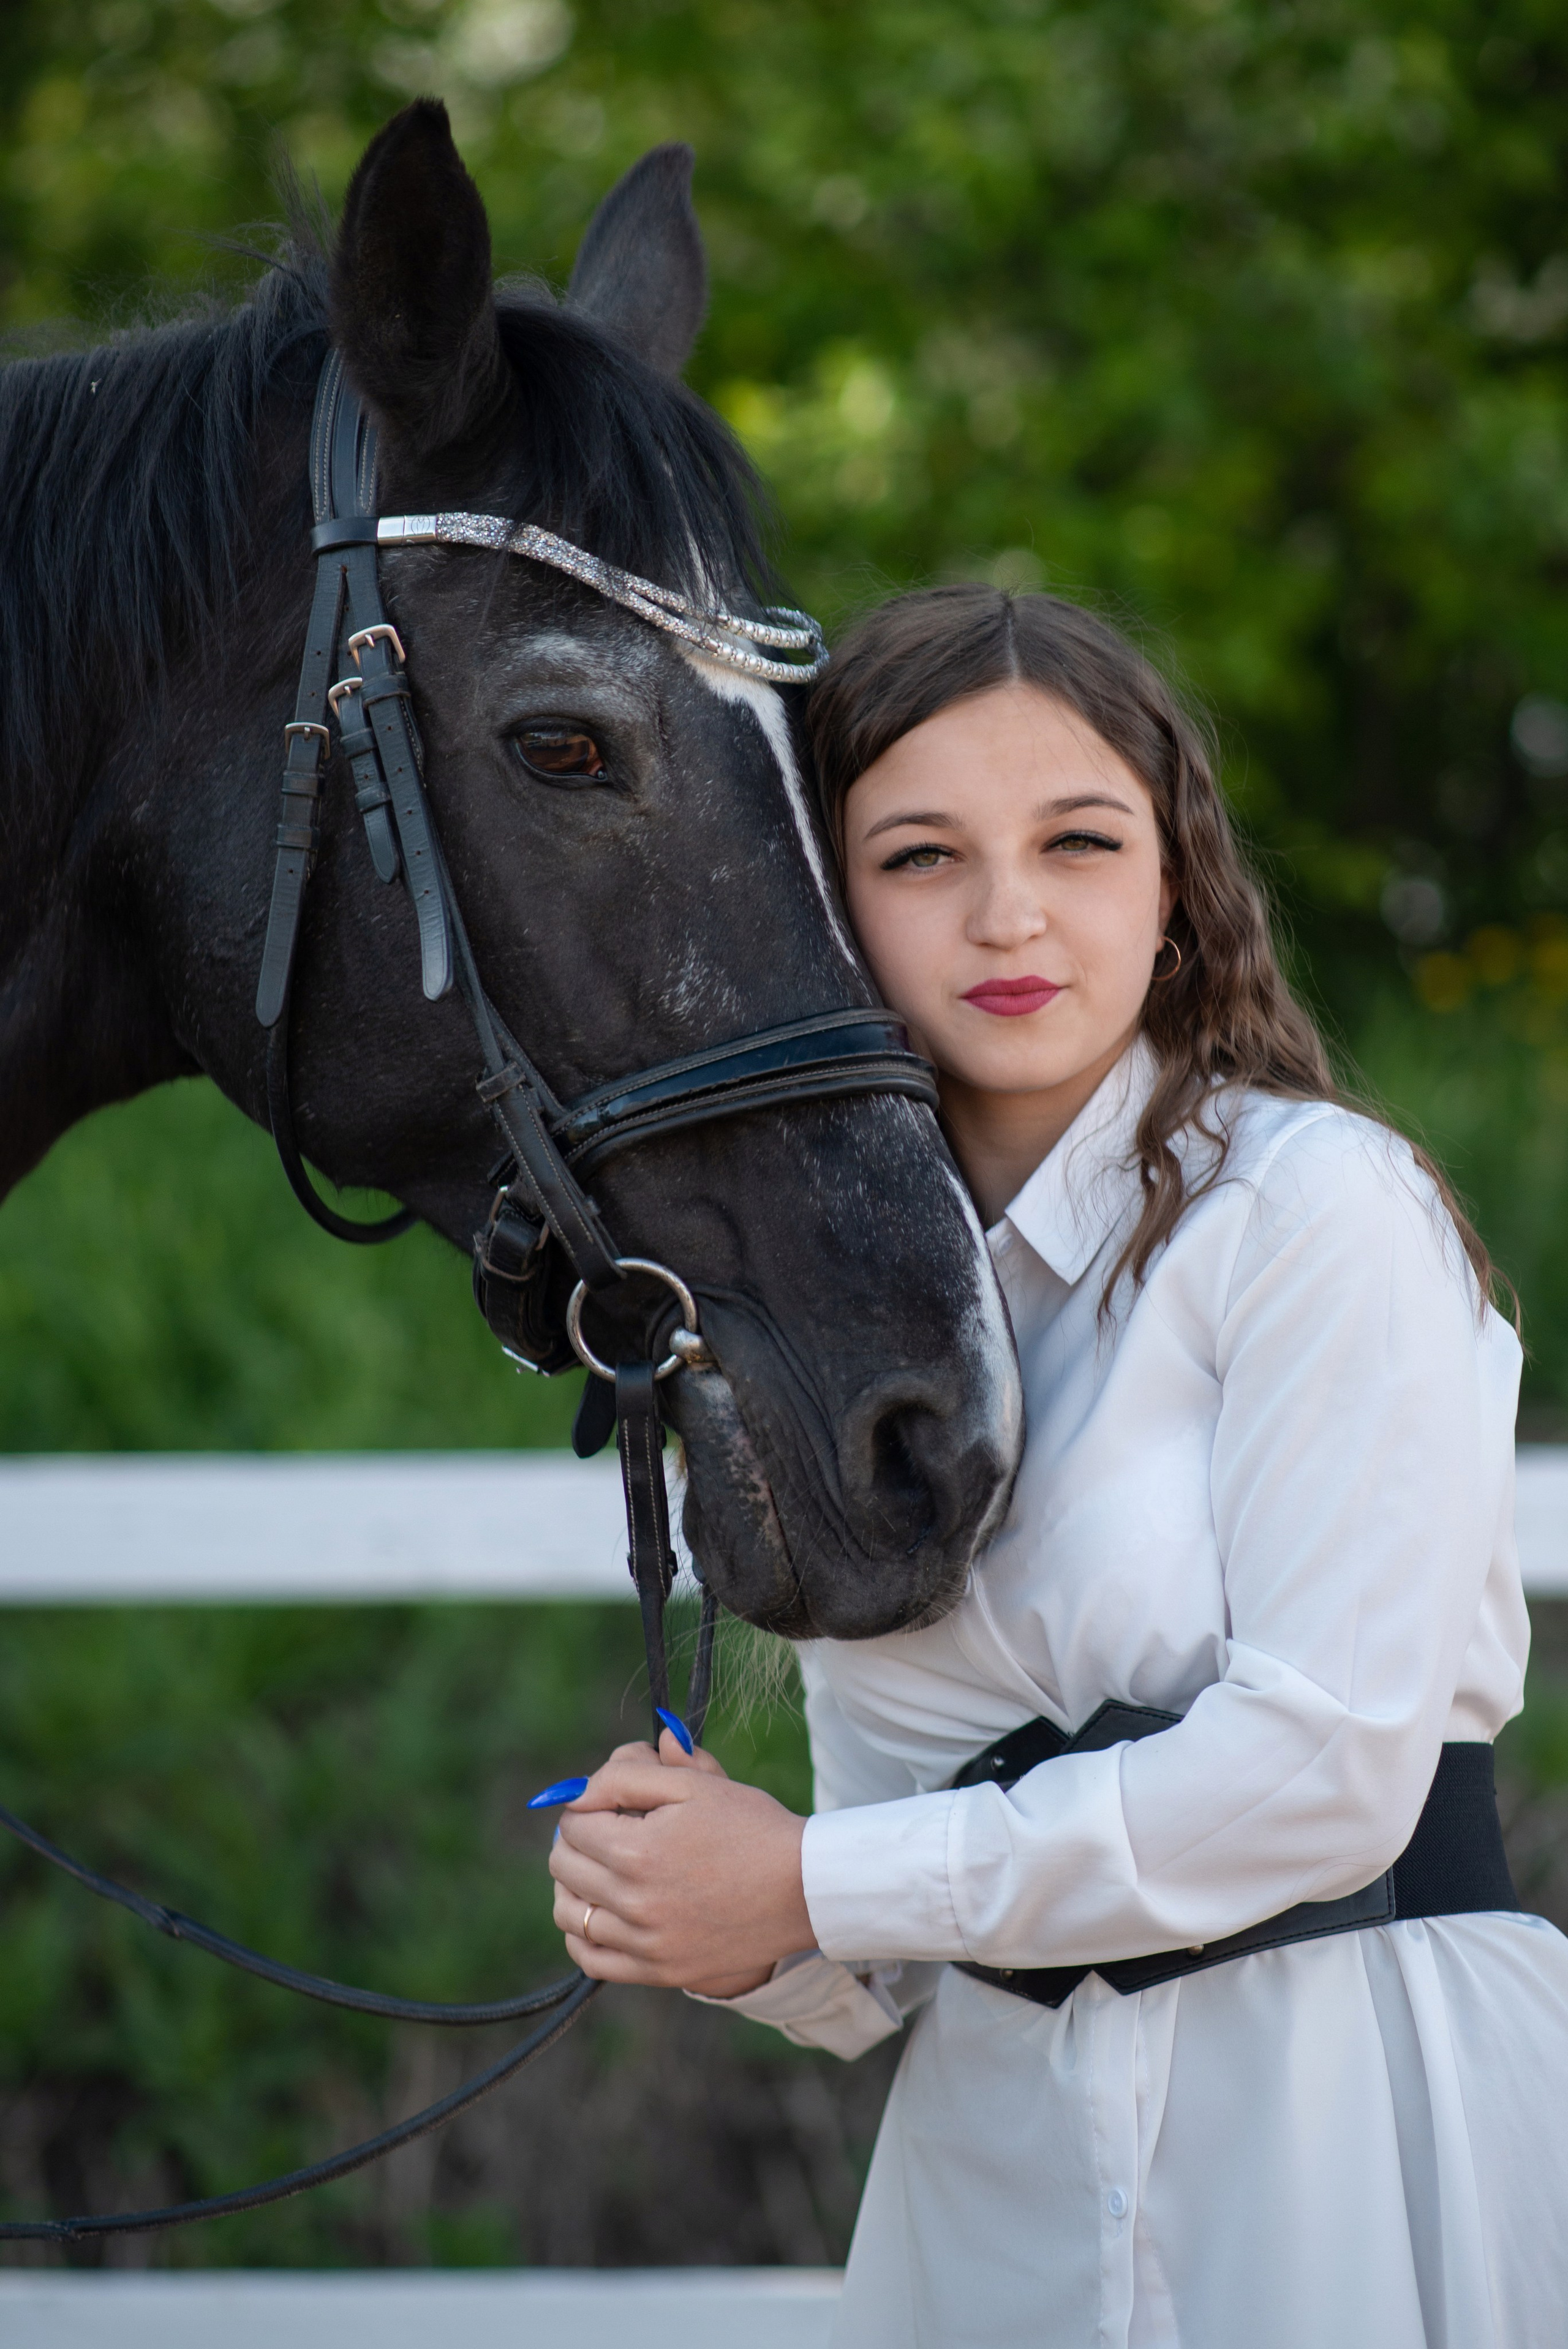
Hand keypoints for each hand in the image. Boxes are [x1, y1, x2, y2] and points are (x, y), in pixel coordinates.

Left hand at [549, 1729, 813, 1996]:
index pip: (573, 1821)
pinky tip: (602, 1912)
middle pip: (564, 1864)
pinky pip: (591, 1959)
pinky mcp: (659, 1971)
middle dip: (578, 1836)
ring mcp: (645, 1944)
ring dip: (574, 1883)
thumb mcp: (696, 1783)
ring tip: (602, 1866)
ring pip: (569, 1914)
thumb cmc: (752, 1827)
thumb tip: (580, 1784)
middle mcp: (634, 1903)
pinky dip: (584, 1935)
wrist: (803, 1887)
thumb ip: (631, 1771)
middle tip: (609, 1825)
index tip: (613, 1799)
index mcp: (638, 1851)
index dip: (588, 1801)